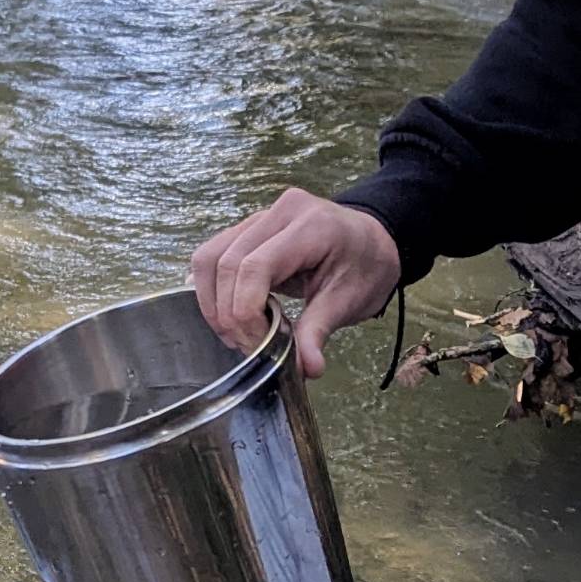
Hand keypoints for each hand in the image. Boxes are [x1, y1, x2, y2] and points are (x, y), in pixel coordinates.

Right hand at [189, 189, 401, 378]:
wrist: (371, 240)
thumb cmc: (366, 266)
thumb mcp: (351, 300)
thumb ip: (320, 331)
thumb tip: (306, 369)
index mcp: (310, 226)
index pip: (254, 266)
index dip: (246, 311)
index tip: (260, 345)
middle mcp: (278, 212)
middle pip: (225, 263)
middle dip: (229, 313)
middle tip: (249, 347)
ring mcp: (258, 216)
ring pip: (209, 257)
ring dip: (212, 302)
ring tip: (235, 333)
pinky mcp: (246, 228)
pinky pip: (212, 255)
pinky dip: (211, 289)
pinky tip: (228, 313)